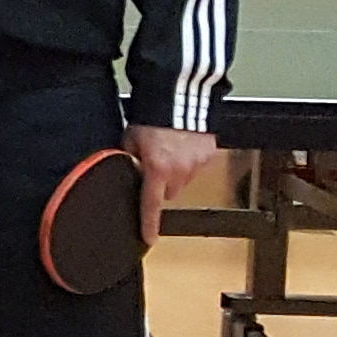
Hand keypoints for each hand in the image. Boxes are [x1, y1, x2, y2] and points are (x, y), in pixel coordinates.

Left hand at [131, 124, 217, 244]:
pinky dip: (189, 160)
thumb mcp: (130, 139)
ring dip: (175, 172)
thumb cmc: (151, 117)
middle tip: (154, 166)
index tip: (149, 238)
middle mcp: (179, 171)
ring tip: (168, 150)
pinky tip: (181, 144)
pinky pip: (196, 166)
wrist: (179, 98)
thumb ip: (129, 159)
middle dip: (161, 185)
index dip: (149, 224)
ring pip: (183, 180)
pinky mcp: (208, 154)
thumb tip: (128, 171)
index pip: (151, 205)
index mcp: (156, 170)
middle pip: (169, 192)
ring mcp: (196, 164)